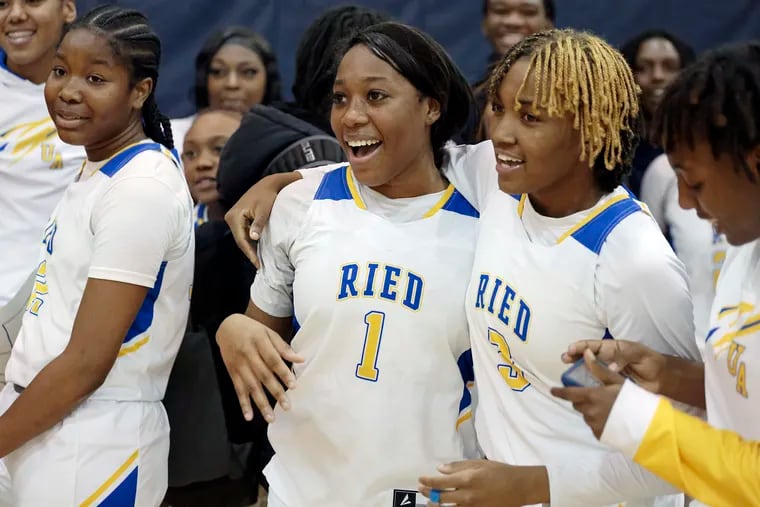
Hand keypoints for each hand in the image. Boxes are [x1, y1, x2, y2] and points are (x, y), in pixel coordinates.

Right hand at [216, 313, 303, 421]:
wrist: (226, 327)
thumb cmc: (252, 329)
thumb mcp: (268, 332)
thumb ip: (283, 347)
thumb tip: (300, 359)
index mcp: (259, 342)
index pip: (273, 360)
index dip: (283, 373)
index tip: (293, 386)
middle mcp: (248, 354)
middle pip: (263, 375)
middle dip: (275, 392)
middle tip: (287, 406)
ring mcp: (239, 365)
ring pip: (251, 386)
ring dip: (261, 403)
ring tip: (271, 418)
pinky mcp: (232, 373)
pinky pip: (238, 389)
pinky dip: (243, 403)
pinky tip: (249, 416)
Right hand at [224, 172, 300, 267]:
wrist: (267, 184)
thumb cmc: (267, 196)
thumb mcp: (264, 210)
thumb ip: (258, 224)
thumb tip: (253, 238)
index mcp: (234, 216)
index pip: (241, 240)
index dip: (250, 253)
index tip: (258, 264)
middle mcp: (230, 217)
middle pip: (240, 240)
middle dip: (250, 253)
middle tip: (259, 266)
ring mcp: (233, 218)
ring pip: (241, 237)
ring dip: (250, 248)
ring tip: (259, 261)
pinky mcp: (238, 218)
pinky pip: (243, 233)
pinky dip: (250, 241)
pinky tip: (257, 250)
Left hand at [418, 460, 548, 506]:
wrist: (519, 487)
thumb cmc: (500, 472)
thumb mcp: (479, 463)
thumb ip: (458, 466)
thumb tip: (441, 469)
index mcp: (468, 479)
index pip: (441, 482)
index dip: (428, 482)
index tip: (421, 480)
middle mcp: (468, 495)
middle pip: (441, 498)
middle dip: (429, 493)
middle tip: (422, 490)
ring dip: (438, 505)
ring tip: (431, 502)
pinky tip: (448, 505)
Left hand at [551, 349, 626, 438]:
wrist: (646, 422)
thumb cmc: (632, 398)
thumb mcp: (616, 380)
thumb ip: (598, 369)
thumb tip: (585, 353)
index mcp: (591, 396)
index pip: (568, 394)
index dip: (559, 392)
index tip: (552, 390)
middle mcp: (589, 411)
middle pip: (577, 404)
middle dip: (581, 399)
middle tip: (594, 396)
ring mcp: (594, 424)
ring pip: (586, 415)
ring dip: (590, 410)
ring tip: (607, 407)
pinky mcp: (599, 434)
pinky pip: (593, 425)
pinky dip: (598, 421)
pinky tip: (610, 418)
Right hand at [559, 339, 667, 393]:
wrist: (662, 378)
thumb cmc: (649, 361)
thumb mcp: (638, 353)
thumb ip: (623, 358)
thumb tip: (611, 367)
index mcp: (611, 349)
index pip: (593, 345)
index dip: (581, 346)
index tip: (571, 349)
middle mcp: (605, 360)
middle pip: (585, 357)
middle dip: (573, 356)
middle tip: (565, 359)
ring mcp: (606, 373)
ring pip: (588, 371)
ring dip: (576, 372)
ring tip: (567, 374)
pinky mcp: (610, 386)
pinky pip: (596, 385)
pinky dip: (587, 386)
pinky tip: (579, 389)